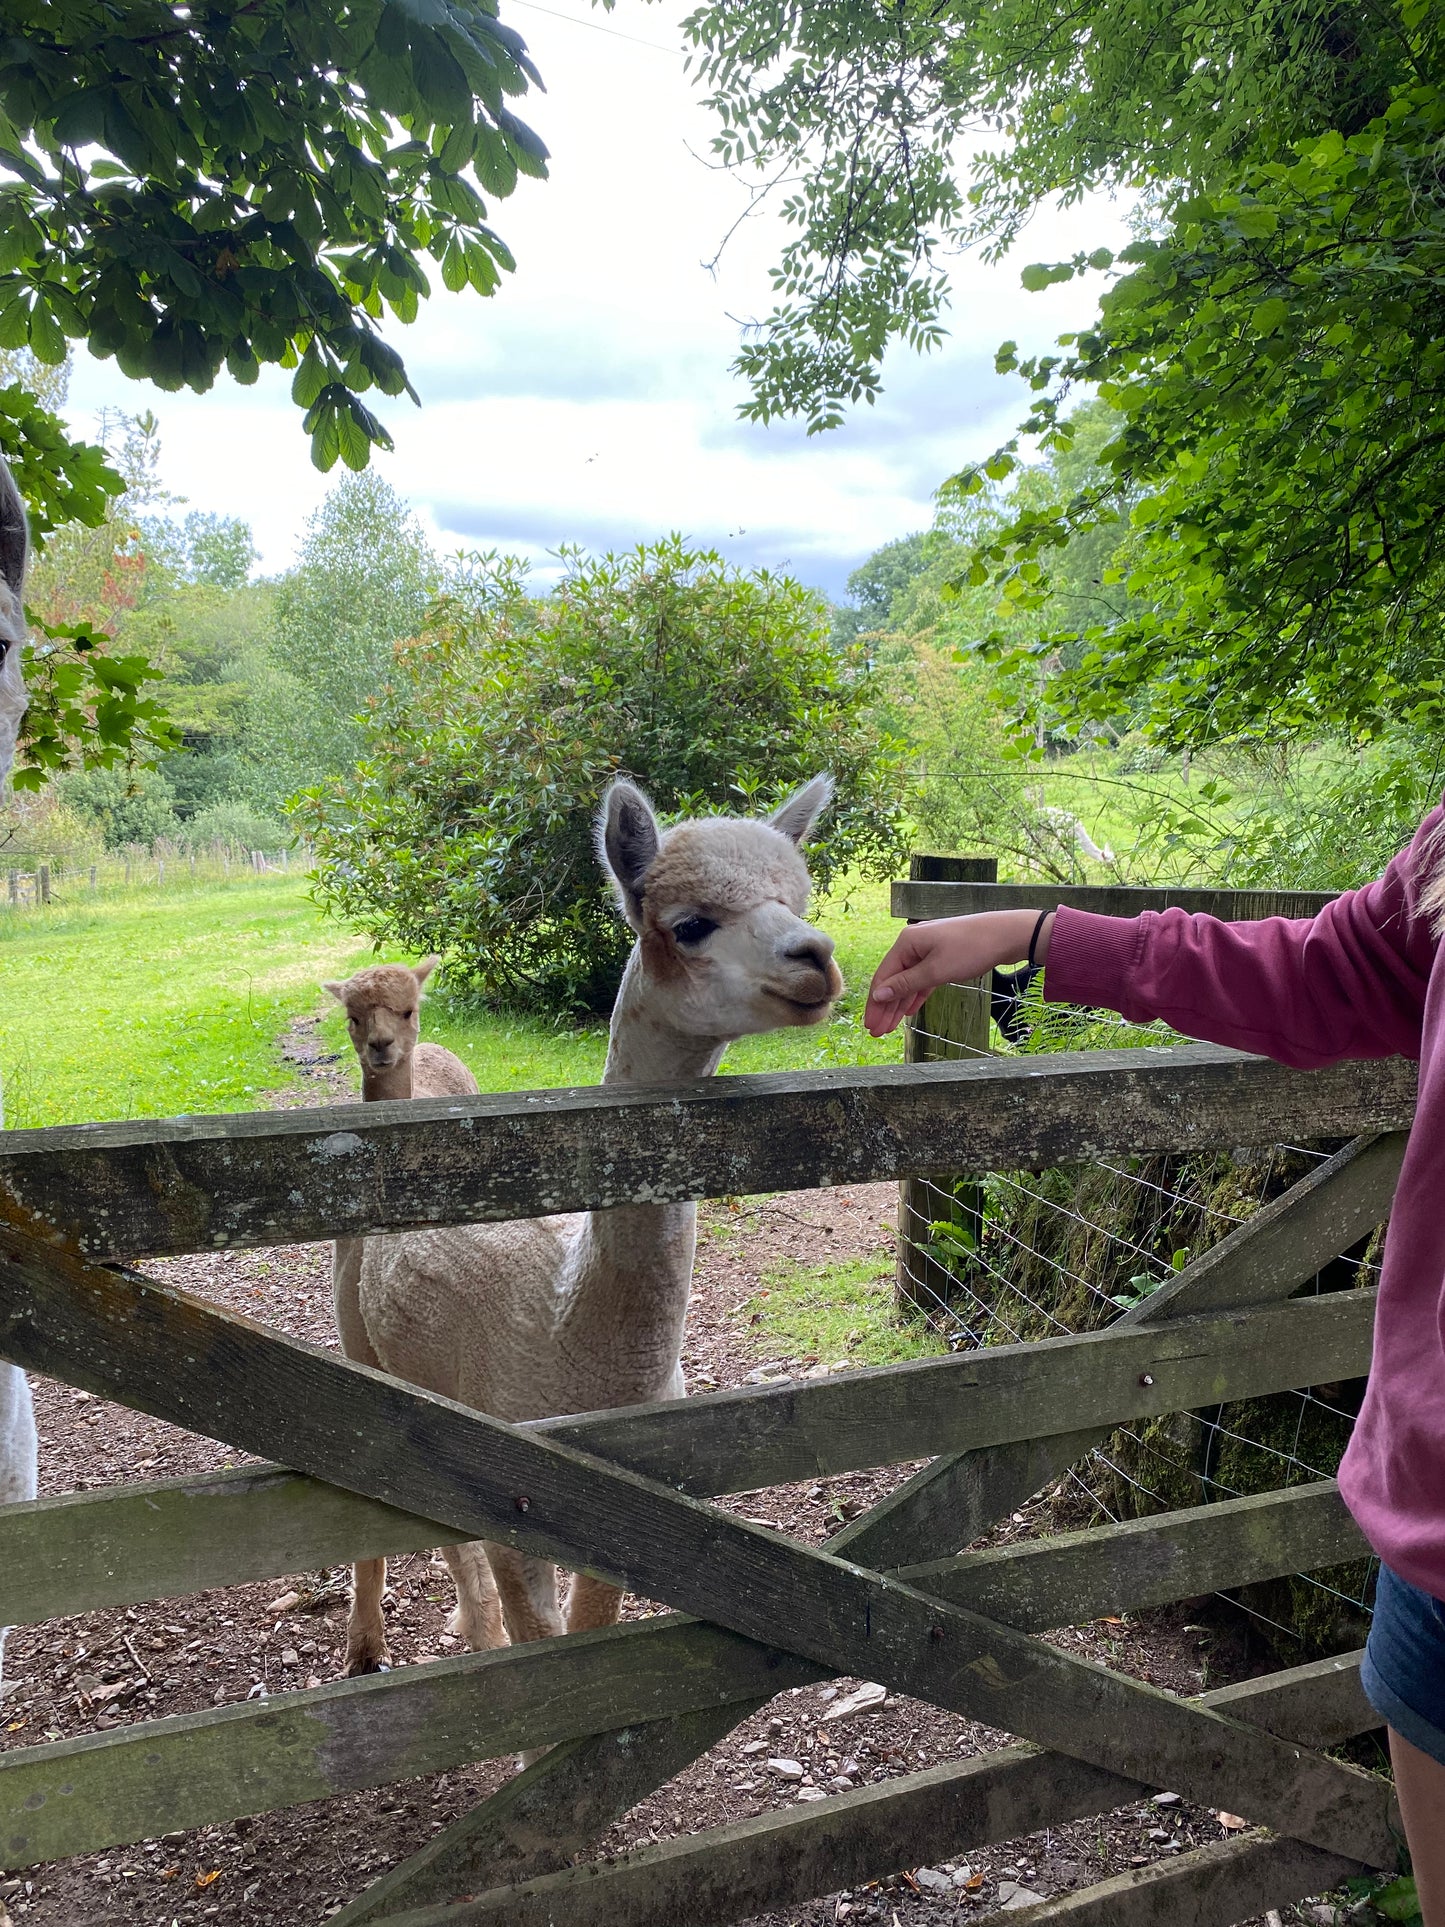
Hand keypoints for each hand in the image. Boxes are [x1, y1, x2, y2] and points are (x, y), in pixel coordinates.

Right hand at [864, 910, 1052, 1036]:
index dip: (875, 1003)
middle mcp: (913, 944)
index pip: (883, 977)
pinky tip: (907, 1011)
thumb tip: (878, 995)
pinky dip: (916, 995)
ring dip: (899, 1004)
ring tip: (889, 1027)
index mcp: (906, 943)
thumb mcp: (936, 971)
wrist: (1005, 934)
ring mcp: (928, 950)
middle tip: (877, 1032)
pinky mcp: (942, 956)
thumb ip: (906, 984)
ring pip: (908, 982)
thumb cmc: (971, 949)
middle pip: (893, 981)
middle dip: (885, 1007)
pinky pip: (923, 979)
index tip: (870, 1025)